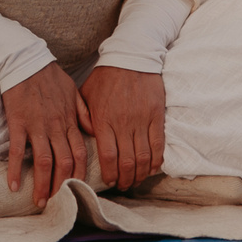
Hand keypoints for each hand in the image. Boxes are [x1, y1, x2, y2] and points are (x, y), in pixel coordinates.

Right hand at [0, 62, 89, 205]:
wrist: (26, 61)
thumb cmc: (50, 76)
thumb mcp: (73, 91)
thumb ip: (84, 113)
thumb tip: (93, 131)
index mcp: (70, 121)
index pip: (80, 154)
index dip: (80, 175)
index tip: (79, 190)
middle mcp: (56, 127)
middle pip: (64, 163)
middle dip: (63, 187)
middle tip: (59, 204)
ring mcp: (37, 126)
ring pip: (44, 162)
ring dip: (43, 185)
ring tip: (40, 202)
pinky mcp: (18, 123)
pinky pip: (18, 150)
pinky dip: (15, 170)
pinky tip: (13, 185)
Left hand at [79, 65, 166, 190]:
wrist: (132, 55)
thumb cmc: (106, 76)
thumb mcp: (86, 94)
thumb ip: (83, 117)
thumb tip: (82, 138)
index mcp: (103, 120)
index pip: (108, 156)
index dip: (110, 174)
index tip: (109, 181)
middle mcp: (123, 123)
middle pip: (126, 162)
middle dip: (125, 180)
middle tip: (123, 185)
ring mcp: (141, 120)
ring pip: (143, 157)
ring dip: (140, 174)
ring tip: (136, 180)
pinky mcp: (156, 115)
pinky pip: (158, 145)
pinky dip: (156, 160)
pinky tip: (152, 168)